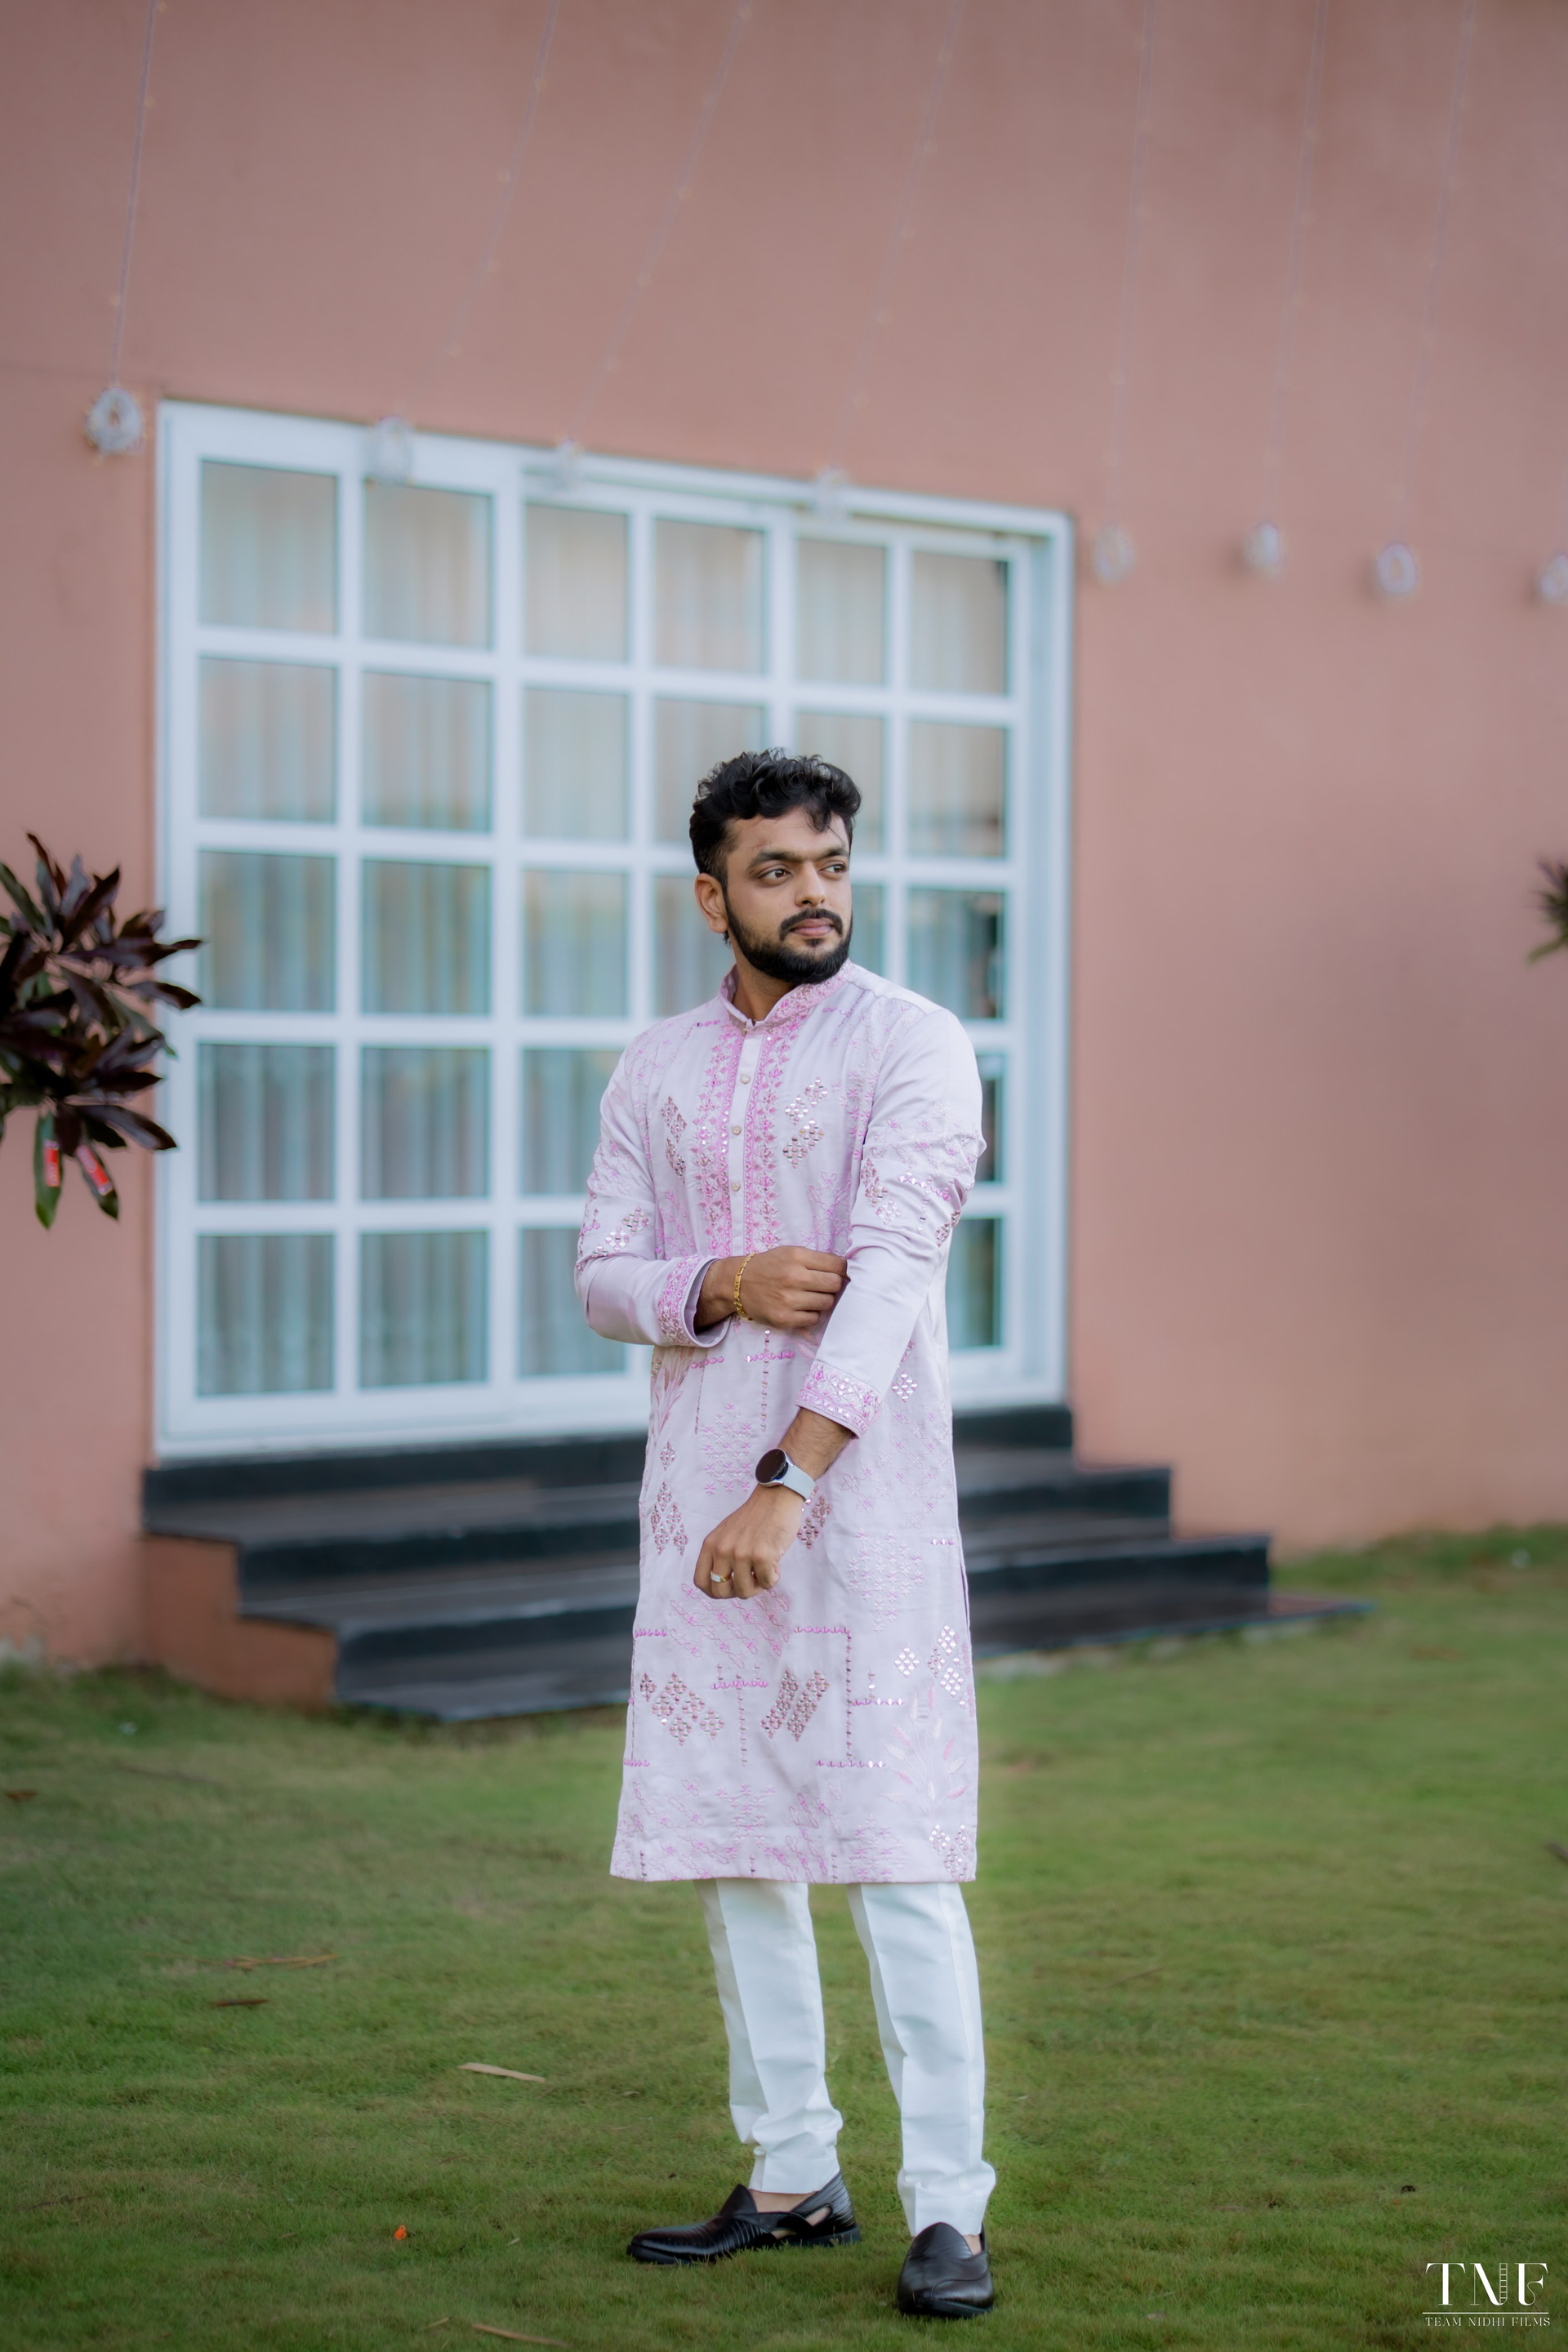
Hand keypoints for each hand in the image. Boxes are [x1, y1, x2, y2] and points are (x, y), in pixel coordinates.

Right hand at [695, 1247, 847, 1331]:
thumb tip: (847, 1271)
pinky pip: (814, 1319)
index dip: (842, 1270)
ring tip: (811, 1296)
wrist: (737, 1283)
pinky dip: (811, 1314)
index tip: (839, 1273)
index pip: (837, 1265)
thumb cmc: (769, 1266)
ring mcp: (789, 1300)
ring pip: (827, 1303)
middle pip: (835, 1284)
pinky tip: (802, 1308)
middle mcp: (794, 1277)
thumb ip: (817, 1259)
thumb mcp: (790, 1253)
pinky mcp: (784, 1318)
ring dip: (823, 1300)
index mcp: (797, 1257)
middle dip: (834, 1285)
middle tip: (824, 1286)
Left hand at [695, 1483, 804, 1599]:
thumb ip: (721, 1555)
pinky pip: (766, 1583)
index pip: (701, 1581)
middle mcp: (722, 1550)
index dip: (714, 1590)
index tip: (729, 1587)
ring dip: (758, 1585)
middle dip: (737, 1591)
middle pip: (720, 1591)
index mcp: (711, 1544)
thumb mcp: (726, 1534)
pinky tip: (776, 1563)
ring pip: (744, 1591)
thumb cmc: (755, 1517)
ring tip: (765, 1570)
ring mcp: (741, 1553)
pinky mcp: (762, 1556)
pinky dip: (773, 1578)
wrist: (776, 1498)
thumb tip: (725, 1585)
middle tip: (751, 1580)